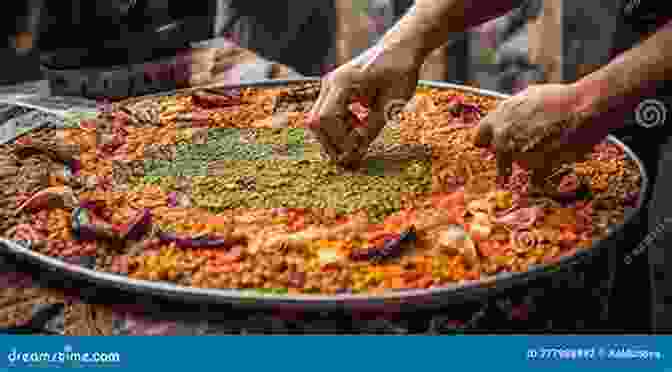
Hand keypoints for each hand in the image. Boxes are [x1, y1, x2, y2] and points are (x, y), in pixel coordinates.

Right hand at [307, 44, 421, 166]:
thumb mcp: (391, 103)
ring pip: (319, 120)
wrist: (400, 49)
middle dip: (332, 142)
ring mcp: (330, 86)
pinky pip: (328, 114)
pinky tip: (359, 125)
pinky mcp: (335, 90)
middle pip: (316, 122)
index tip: (356, 152)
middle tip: (351, 157)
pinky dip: (340, 126)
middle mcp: (331, 82)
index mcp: (344, 82)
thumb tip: (356, 151)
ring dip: (336, 134)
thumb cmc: (400, 72)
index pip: (326, 119)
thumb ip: (371, 128)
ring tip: (359, 137)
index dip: (339, 140)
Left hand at [474, 84, 602, 185]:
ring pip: (520, 164)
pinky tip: (554, 162)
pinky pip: (535, 179)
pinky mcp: (536, 168)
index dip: (487, 142)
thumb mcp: (527, 97)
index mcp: (497, 119)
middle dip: (508, 155)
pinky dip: (542, 175)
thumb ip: (511, 112)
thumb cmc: (559, 98)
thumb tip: (503, 119)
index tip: (492, 146)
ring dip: (531, 160)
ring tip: (551, 144)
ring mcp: (518, 155)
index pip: (479, 138)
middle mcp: (503, 138)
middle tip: (527, 148)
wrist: (583, 108)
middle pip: (498, 156)